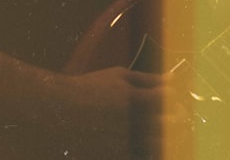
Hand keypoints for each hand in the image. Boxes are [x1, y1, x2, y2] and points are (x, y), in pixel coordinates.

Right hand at [41, 67, 188, 158]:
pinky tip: (137, 139)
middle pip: (169, 125)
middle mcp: (131, 123)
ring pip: (159, 146)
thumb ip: (147, 78)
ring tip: (149, 128)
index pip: (168, 100)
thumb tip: (173, 78)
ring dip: (161, 137)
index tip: (165, 98)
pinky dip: (145, 148)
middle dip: (173, 118)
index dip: (171, 99)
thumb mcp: (117, 77)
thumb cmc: (89, 89)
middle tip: (166, 115)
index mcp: (134, 99)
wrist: (56, 113)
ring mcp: (125, 144)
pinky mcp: (117, 157)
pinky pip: (142, 155)